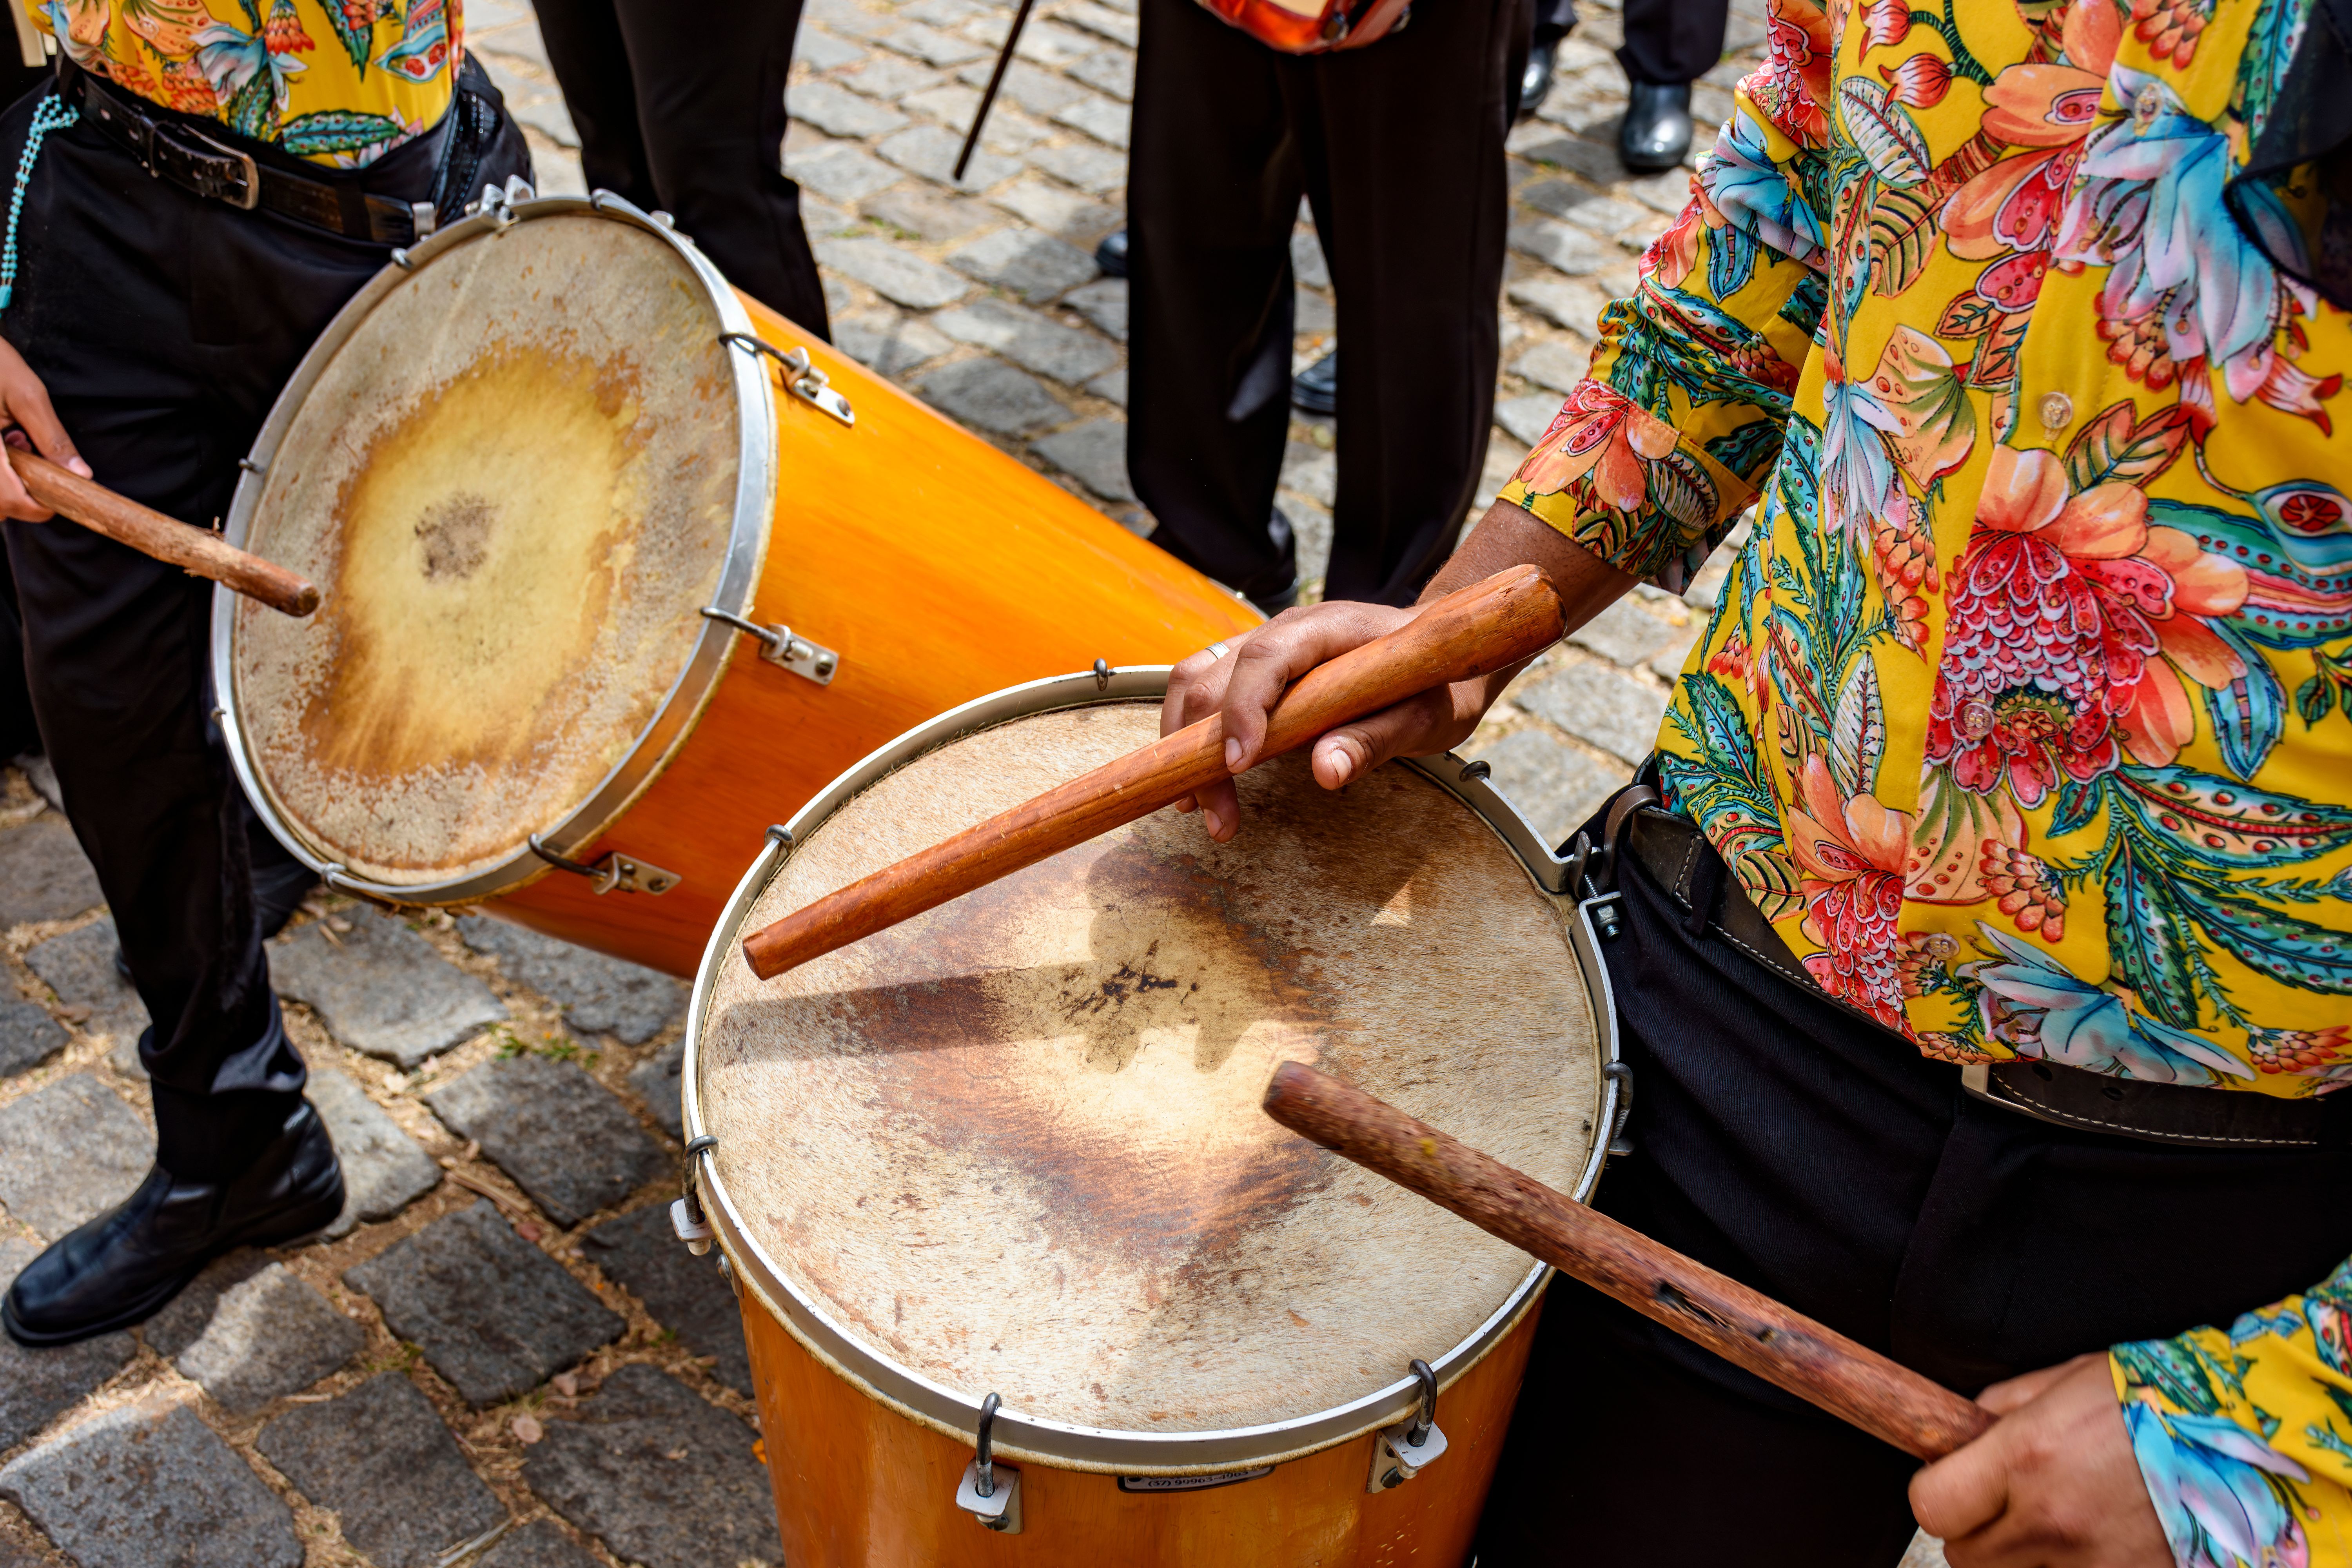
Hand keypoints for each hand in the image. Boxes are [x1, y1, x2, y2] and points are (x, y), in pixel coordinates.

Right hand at [0, 335, 86, 522]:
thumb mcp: (28, 396)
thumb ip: (53, 438)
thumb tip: (81, 474)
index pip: (9, 500)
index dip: (37, 508)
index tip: (58, 500)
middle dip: (21, 497)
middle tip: (33, 461)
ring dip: (8, 487)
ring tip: (16, 446)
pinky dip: (0, 476)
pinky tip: (5, 444)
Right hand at [1161, 601, 1497, 839]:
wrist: (1440, 649)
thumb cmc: (1436, 680)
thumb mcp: (1426, 716)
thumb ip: (1377, 739)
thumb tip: (1327, 770)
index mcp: (1329, 628)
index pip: (1265, 658)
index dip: (1242, 710)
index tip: (1237, 765)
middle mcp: (1285, 630)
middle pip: (1213, 675)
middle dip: (1200, 747)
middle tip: (1213, 814)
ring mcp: (1265, 646)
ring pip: (1195, 682)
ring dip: (1184, 744)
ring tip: (1196, 806)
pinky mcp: (1257, 671)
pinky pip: (1207, 693)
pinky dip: (1193, 738)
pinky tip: (1203, 783)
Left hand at [1910, 1353, 2171, 1567]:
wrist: (2238, 1438)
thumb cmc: (2147, 1399)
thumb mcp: (2058, 1382)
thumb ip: (1996, 1412)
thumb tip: (1957, 1434)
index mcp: (2024, 1457)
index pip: (1932, 1507)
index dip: (1935, 1495)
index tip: (1951, 1484)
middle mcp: (2052, 1518)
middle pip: (1966, 1558)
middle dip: (1976, 1532)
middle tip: (2004, 1507)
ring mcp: (2094, 1562)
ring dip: (2022, 1558)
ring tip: (2052, 1524)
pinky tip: (2090, 1543)